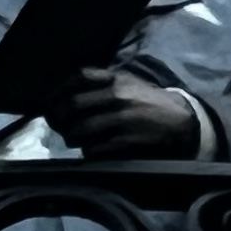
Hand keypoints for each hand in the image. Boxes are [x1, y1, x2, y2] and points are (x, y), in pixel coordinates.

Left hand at [54, 67, 204, 160]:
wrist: (181, 121)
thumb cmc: (148, 101)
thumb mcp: (127, 82)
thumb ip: (100, 82)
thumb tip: (65, 92)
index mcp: (115, 79)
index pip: (77, 79)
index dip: (57, 92)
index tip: (49, 104)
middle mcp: (117, 96)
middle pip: (72, 106)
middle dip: (58, 118)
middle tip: (57, 126)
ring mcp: (121, 120)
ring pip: (80, 130)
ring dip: (71, 137)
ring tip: (72, 139)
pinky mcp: (126, 142)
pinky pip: (94, 149)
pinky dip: (87, 151)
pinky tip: (89, 149)